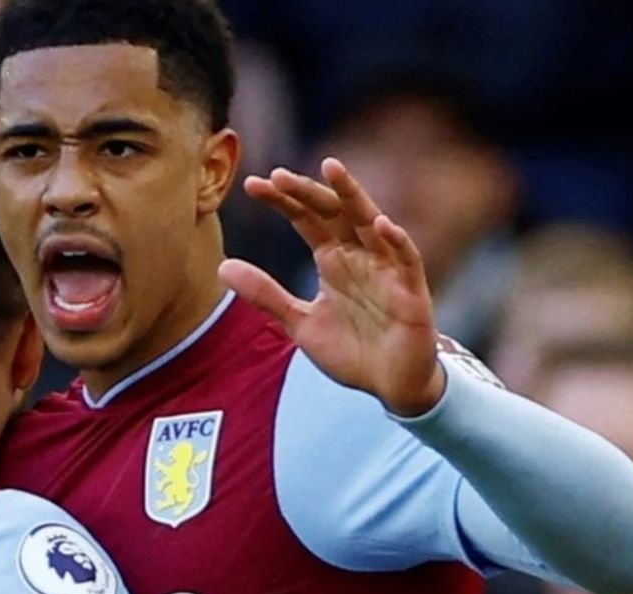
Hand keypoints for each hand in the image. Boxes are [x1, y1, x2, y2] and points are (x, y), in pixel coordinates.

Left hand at [220, 157, 445, 415]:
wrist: (390, 385)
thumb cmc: (351, 349)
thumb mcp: (299, 322)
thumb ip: (265, 294)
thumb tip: (221, 266)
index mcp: (334, 260)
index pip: (306, 219)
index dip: (282, 201)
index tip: (252, 185)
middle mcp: (360, 256)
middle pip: (333, 212)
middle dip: (307, 192)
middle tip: (278, 175)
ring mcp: (387, 269)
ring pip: (371, 223)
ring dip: (352, 196)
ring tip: (332, 169)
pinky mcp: (411, 292)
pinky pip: (407, 260)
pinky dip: (397, 242)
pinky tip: (381, 225)